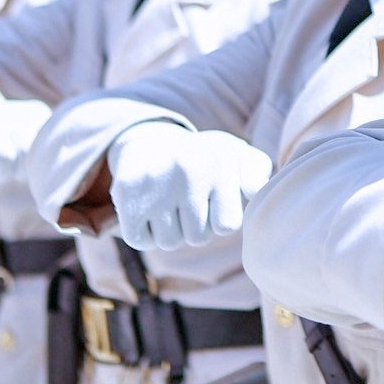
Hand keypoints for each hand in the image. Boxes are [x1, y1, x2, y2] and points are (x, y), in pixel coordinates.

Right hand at [108, 124, 271, 251]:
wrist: (151, 141)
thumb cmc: (205, 160)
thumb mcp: (237, 157)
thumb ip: (256, 172)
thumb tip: (254, 191)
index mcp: (219, 164)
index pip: (227, 225)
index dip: (220, 220)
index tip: (214, 201)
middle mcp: (189, 172)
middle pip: (197, 237)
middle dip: (194, 227)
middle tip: (187, 201)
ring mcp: (156, 184)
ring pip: (169, 242)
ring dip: (169, 231)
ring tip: (168, 203)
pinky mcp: (127, 194)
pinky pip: (140, 240)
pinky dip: (144, 233)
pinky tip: (148, 211)